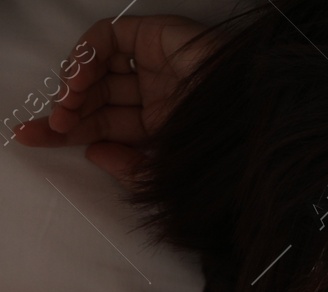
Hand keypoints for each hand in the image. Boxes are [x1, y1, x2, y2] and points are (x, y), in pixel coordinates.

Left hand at [12, 16, 213, 186]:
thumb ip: (130, 170)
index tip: (29, 137)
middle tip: (51, 126)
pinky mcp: (156, 37)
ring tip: (68, 106)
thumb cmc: (221, 154)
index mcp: (160, 130)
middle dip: (66, 112)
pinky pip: (107, 37)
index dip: (64, 132)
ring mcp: (155, 66)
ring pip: (97, 69)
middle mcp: (155, 96)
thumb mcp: (167, 175)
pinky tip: (81, 77)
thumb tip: (93, 152)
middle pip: (95, 100)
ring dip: (74, 86)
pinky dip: (86, 53)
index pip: (102, 128)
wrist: (255, 120)